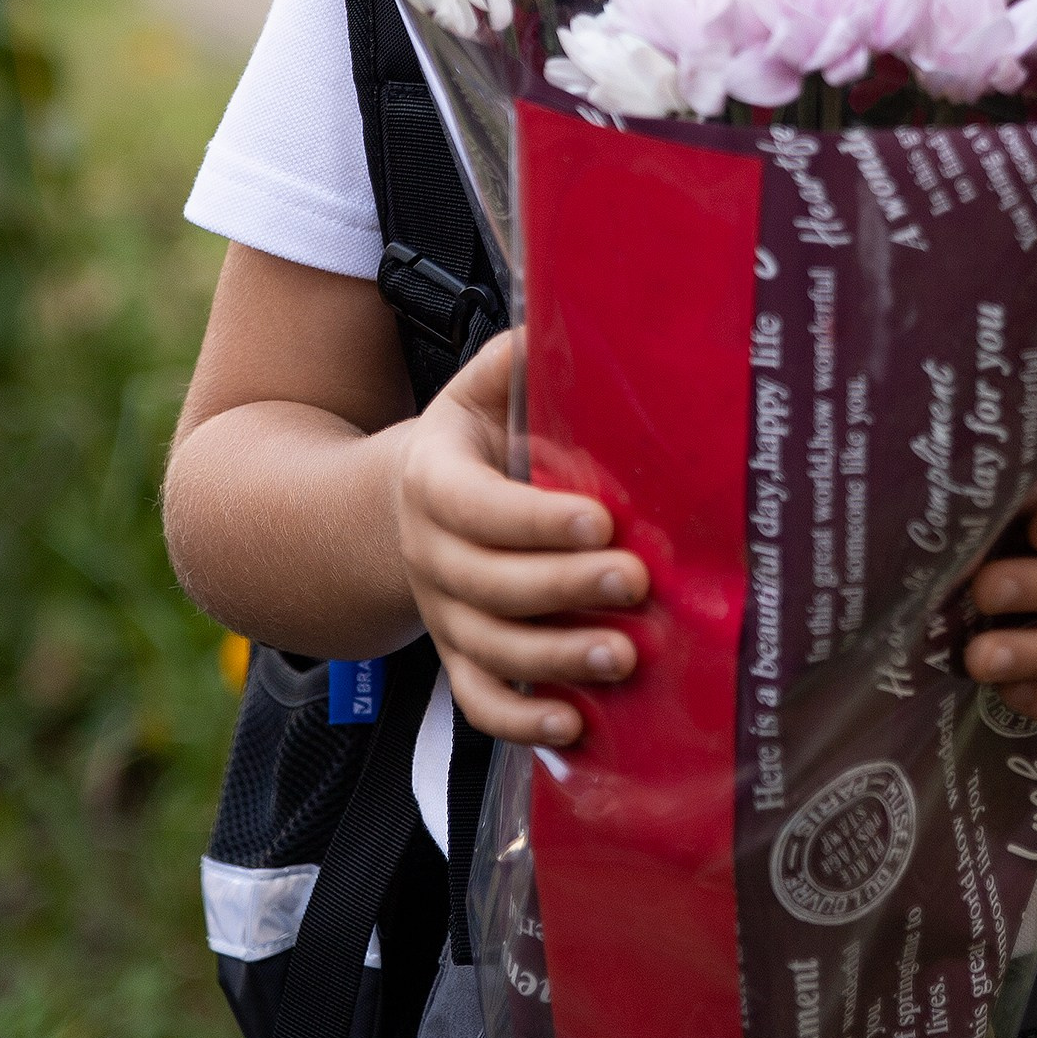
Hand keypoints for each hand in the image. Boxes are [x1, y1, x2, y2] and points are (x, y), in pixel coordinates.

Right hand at [391, 330, 648, 744]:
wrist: (400, 510)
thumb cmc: (469, 442)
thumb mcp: (479, 389)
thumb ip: (517, 359)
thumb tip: (574, 311)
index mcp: (434, 481)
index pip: (477, 507)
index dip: (535, 520)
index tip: (602, 520)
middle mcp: (430, 554)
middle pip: (489, 585)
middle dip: (564, 589)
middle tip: (637, 582)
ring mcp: (442, 614)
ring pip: (489, 650)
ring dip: (556, 661)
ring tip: (625, 656)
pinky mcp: (458, 658)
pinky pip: (479, 703)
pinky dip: (521, 723)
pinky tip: (575, 726)